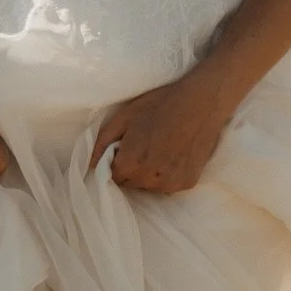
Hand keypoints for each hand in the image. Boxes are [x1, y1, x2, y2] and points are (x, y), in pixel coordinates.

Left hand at [87, 72, 236, 195]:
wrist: (201, 103)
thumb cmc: (159, 105)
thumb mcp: (124, 117)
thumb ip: (102, 142)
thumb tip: (89, 164)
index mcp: (131, 164)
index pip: (112, 176)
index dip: (115, 162)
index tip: (124, 148)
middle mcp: (150, 179)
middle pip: (130, 183)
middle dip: (130, 169)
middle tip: (142, 145)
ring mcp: (170, 183)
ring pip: (149, 186)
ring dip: (148, 174)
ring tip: (158, 149)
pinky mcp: (188, 183)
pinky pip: (168, 185)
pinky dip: (166, 175)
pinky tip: (173, 155)